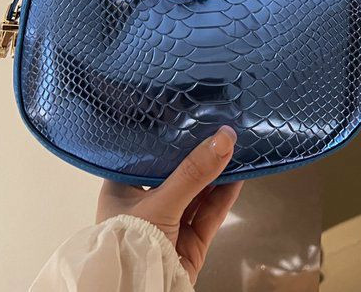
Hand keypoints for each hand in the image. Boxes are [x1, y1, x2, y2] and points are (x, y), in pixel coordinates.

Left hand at [96, 125, 242, 283]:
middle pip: (176, 174)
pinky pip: (209, 214)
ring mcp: (170, 225)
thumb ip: (193, 172)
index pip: (146, 155)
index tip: (188, 116)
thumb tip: (224, 138)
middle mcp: (145, 205)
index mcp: (122, 189)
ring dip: (215, 173)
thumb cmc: (132, 242)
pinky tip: (237, 175)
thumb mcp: (160, 201)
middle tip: (216, 128)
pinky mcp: (190, 244)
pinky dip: (224, 196)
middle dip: (196, 155)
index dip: (167, 137)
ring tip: (232, 146)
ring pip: (196, 193)